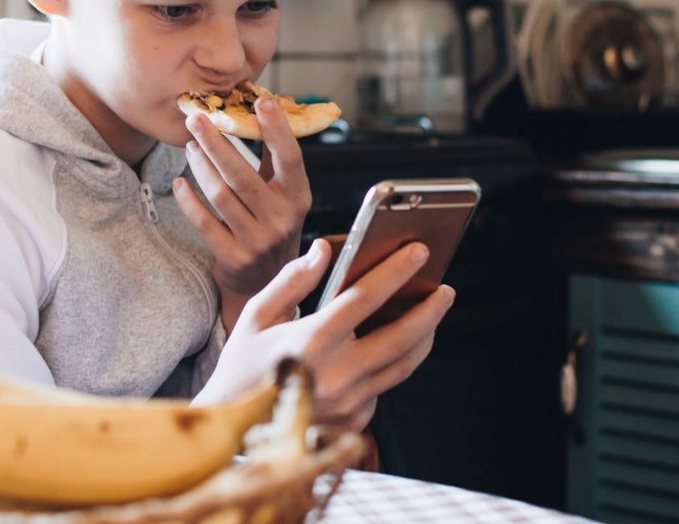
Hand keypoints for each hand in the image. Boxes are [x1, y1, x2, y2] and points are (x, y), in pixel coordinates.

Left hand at [172, 97, 311, 331]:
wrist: (266, 285)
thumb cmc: (271, 225)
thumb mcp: (283, 196)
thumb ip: (273, 159)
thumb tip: (265, 107)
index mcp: (298, 197)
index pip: (290, 157)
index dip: (277, 129)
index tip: (260, 100)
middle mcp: (282, 219)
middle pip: (243, 173)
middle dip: (216, 142)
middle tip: (195, 118)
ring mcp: (257, 240)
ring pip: (220, 194)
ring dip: (200, 166)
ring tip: (190, 146)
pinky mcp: (234, 257)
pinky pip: (204, 222)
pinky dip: (188, 200)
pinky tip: (180, 182)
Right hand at [194, 238, 455, 430]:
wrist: (232, 430)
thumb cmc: (242, 362)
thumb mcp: (255, 315)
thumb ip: (292, 280)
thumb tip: (324, 249)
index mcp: (309, 342)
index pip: (364, 299)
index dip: (396, 273)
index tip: (419, 252)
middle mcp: (335, 375)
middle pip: (400, 339)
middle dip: (429, 311)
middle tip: (445, 290)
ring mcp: (348, 403)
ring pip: (401, 366)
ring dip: (422, 338)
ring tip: (430, 314)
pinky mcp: (353, 421)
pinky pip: (383, 387)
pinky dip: (392, 364)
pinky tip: (395, 346)